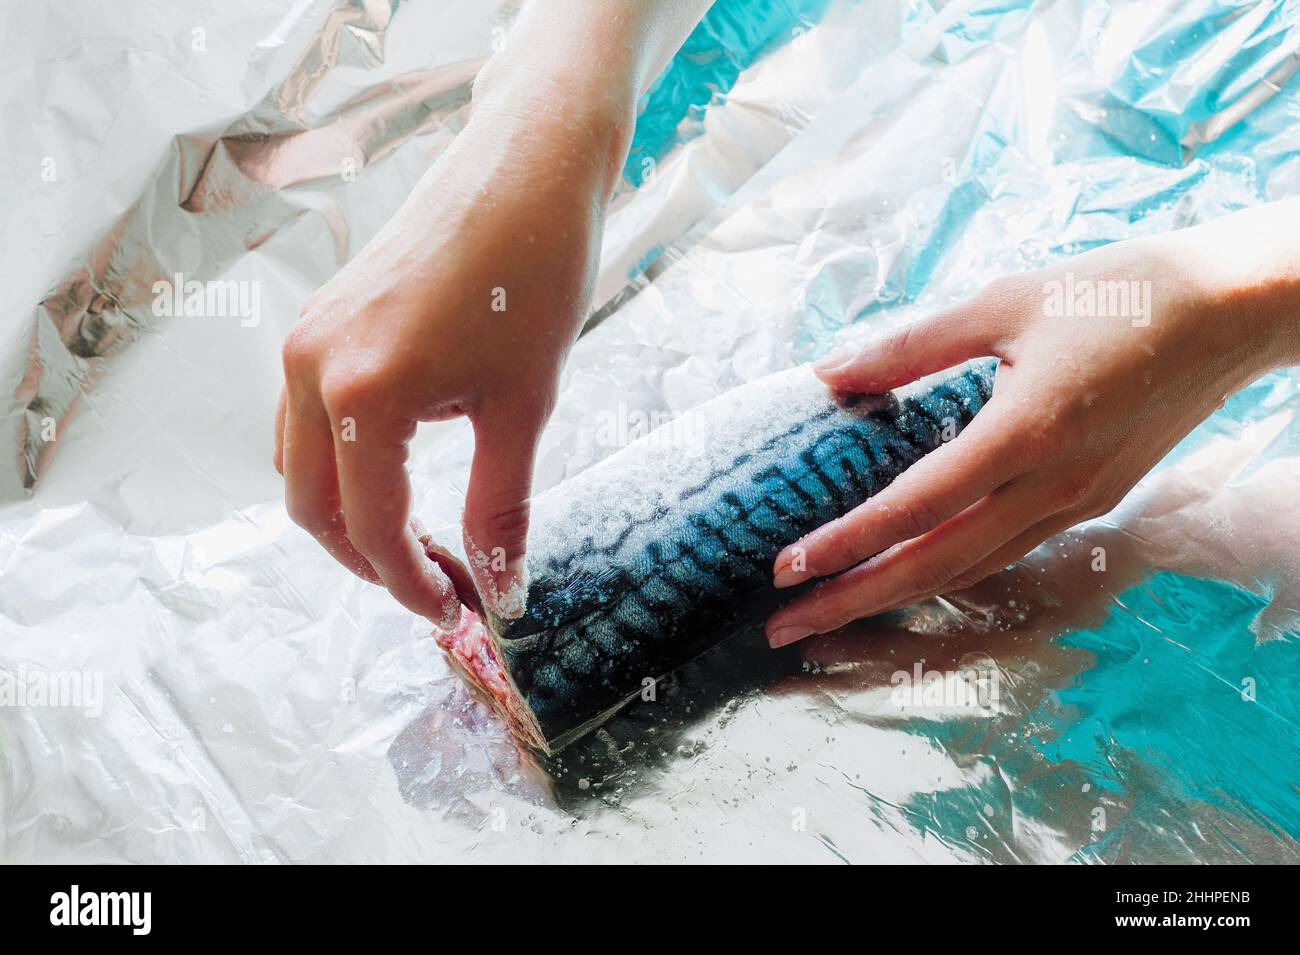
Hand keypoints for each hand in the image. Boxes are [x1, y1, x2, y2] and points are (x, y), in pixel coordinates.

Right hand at [275, 86, 627, 627]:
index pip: (370, 528)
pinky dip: (342, 463)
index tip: (458, 613)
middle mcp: (310, 368)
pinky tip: (401, 471)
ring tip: (422, 539)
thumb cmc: (535, 277)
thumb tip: (503, 589)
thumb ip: (502, 510)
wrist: (526, 170)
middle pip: (310, 507)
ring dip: (350, 515)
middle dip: (369, 561)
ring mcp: (307, 337)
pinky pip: (306, 417)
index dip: (412, 585)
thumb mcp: (524, 408)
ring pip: (299, 464)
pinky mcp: (321, 318)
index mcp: (360, 396)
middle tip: (437, 587)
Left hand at [765, 204, 1299, 648]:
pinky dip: (951, 573)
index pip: (915, 506)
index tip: (787, 568)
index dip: (845, 542)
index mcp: (1025, 432)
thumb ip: (910, 345)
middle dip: (854, 601)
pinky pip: (1008, 552)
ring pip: (973, 569)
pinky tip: (911, 576)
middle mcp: (1051, 486)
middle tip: (785, 627)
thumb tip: (829, 373)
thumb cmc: (1118, 292)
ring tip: (832, 612)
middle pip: (936, 565)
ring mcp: (1077, 502)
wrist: (1229, 310)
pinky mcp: (1092, 501)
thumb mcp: (1004, 301)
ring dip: (897, 597)